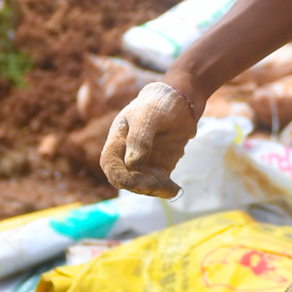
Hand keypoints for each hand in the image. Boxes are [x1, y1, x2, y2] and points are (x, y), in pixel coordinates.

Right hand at [100, 80, 198, 196]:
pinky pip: (159, 184)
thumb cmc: (159, 104)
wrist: (181, 102)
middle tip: (158, 185)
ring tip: (171, 187)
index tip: (134, 180)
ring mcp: (144, 162)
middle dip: (139, 185)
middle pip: (125, 178)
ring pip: (142, 184)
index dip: (118, 175)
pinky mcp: (159, 167)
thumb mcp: (148, 116)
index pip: (109, 163)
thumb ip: (139, 138)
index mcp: (118, 139)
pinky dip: (165, 189)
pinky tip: (175, 189)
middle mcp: (127, 153)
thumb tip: (132, 164)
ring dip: (154, 189)